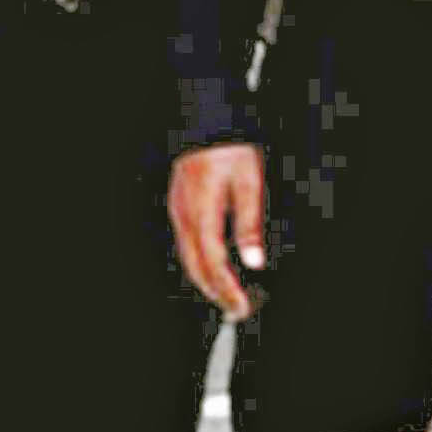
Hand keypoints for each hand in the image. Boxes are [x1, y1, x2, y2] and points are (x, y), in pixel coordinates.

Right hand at [168, 140, 266, 317]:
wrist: (208, 121)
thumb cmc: (230, 148)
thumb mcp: (249, 182)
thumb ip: (249, 224)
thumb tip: (253, 261)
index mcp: (202, 211)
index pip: (213, 263)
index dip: (226, 289)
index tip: (241, 306)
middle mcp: (185, 215)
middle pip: (196, 267)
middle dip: (216, 293)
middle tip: (237, 309)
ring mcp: (178, 211)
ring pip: (188, 258)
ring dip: (207, 282)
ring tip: (228, 296)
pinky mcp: (179, 208)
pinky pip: (186, 245)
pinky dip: (200, 265)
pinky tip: (214, 270)